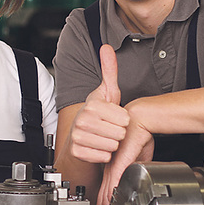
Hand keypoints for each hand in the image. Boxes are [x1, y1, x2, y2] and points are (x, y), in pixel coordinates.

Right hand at [68, 44, 129, 162]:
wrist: (79, 135)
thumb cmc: (96, 114)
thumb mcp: (107, 92)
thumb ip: (109, 70)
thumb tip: (106, 47)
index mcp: (93, 105)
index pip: (124, 119)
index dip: (123, 120)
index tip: (114, 117)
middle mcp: (83, 120)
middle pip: (119, 134)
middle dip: (117, 133)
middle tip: (109, 128)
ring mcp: (79, 136)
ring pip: (112, 146)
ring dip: (111, 144)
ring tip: (104, 136)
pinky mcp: (79, 152)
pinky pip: (104, 156)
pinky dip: (104, 155)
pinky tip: (98, 146)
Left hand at [96, 116, 153, 204]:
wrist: (139, 123)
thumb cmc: (139, 135)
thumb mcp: (140, 157)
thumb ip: (137, 169)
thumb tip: (142, 179)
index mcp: (114, 166)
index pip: (107, 188)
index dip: (107, 199)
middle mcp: (111, 168)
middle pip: (103, 194)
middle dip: (104, 204)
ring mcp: (113, 168)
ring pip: (106, 194)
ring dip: (107, 204)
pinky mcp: (117, 167)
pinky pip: (112, 188)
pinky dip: (111, 199)